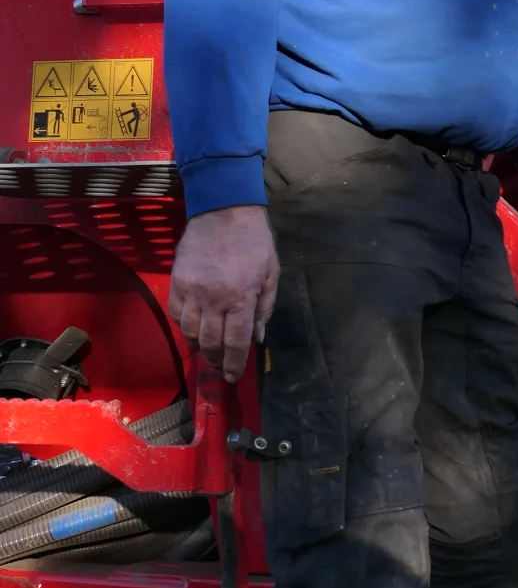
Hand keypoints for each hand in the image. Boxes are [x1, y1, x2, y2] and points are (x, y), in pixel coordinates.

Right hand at [169, 206, 279, 382]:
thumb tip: (257, 338)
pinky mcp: (177, 281)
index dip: (233, 363)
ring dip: (198, 346)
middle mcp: (214, 299)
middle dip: (215, 359)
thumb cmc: (254, 242)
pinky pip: (176, 313)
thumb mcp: (270, 274)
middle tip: (219, 366)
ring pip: (190, 331)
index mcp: (241, 297)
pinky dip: (184, 326)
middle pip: (210, 341)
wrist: (224, 211)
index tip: (231, 376)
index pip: (235, 342)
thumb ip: (264, 308)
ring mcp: (192, 290)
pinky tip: (193, 329)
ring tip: (206, 351)